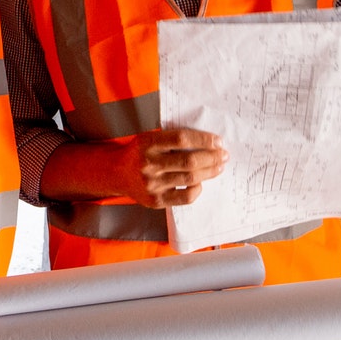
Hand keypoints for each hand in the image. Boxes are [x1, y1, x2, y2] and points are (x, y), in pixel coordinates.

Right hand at [111, 128, 226, 207]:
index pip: (181, 139)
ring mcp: (152, 184)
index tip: (218, 141)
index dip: (203, 140)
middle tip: (223, 155)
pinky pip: (185, 197)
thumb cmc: (139, 153)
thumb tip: (207, 142)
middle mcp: (149, 164)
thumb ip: (172, 139)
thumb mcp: (149, 138)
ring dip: (210, 172)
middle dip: (212, 157)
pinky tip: (200, 183)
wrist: (117, 173)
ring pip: (190, 178)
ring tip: (218, 167)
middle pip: (189, 161)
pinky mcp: (156, 200)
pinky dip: (197, 189)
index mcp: (147, 143)